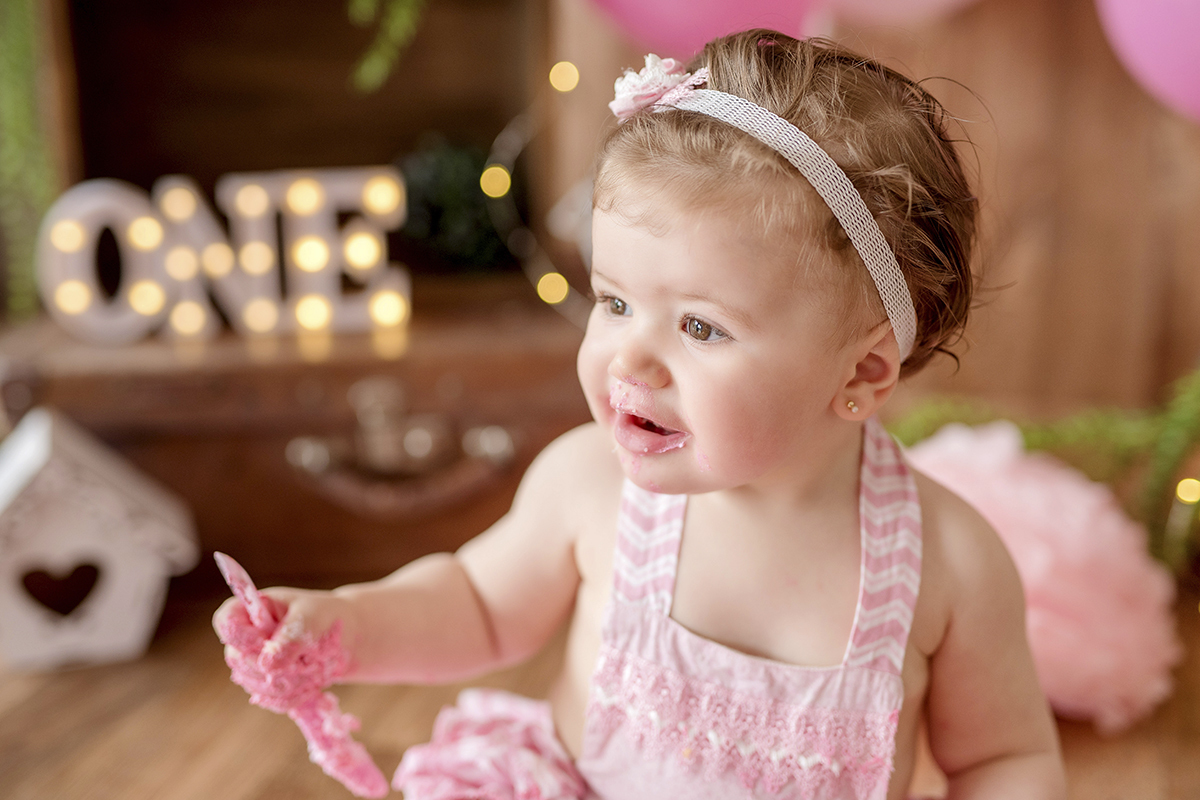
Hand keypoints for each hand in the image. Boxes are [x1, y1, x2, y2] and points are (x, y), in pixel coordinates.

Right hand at [213, 588, 353, 712]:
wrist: (347, 637)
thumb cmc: (326, 615)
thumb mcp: (313, 616)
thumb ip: (291, 636)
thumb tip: (267, 665)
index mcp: (252, 611)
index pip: (225, 622)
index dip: (239, 636)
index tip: (263, 640)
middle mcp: (247, 639)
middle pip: (238, 661)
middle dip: (274, 665)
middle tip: (305, 655)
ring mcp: (256, 665)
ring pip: (256, 685)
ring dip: (290, 681)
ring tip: (315, 665)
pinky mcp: (269, 686)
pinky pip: (274, 700)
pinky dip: (296, 695)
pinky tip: (314, 685)